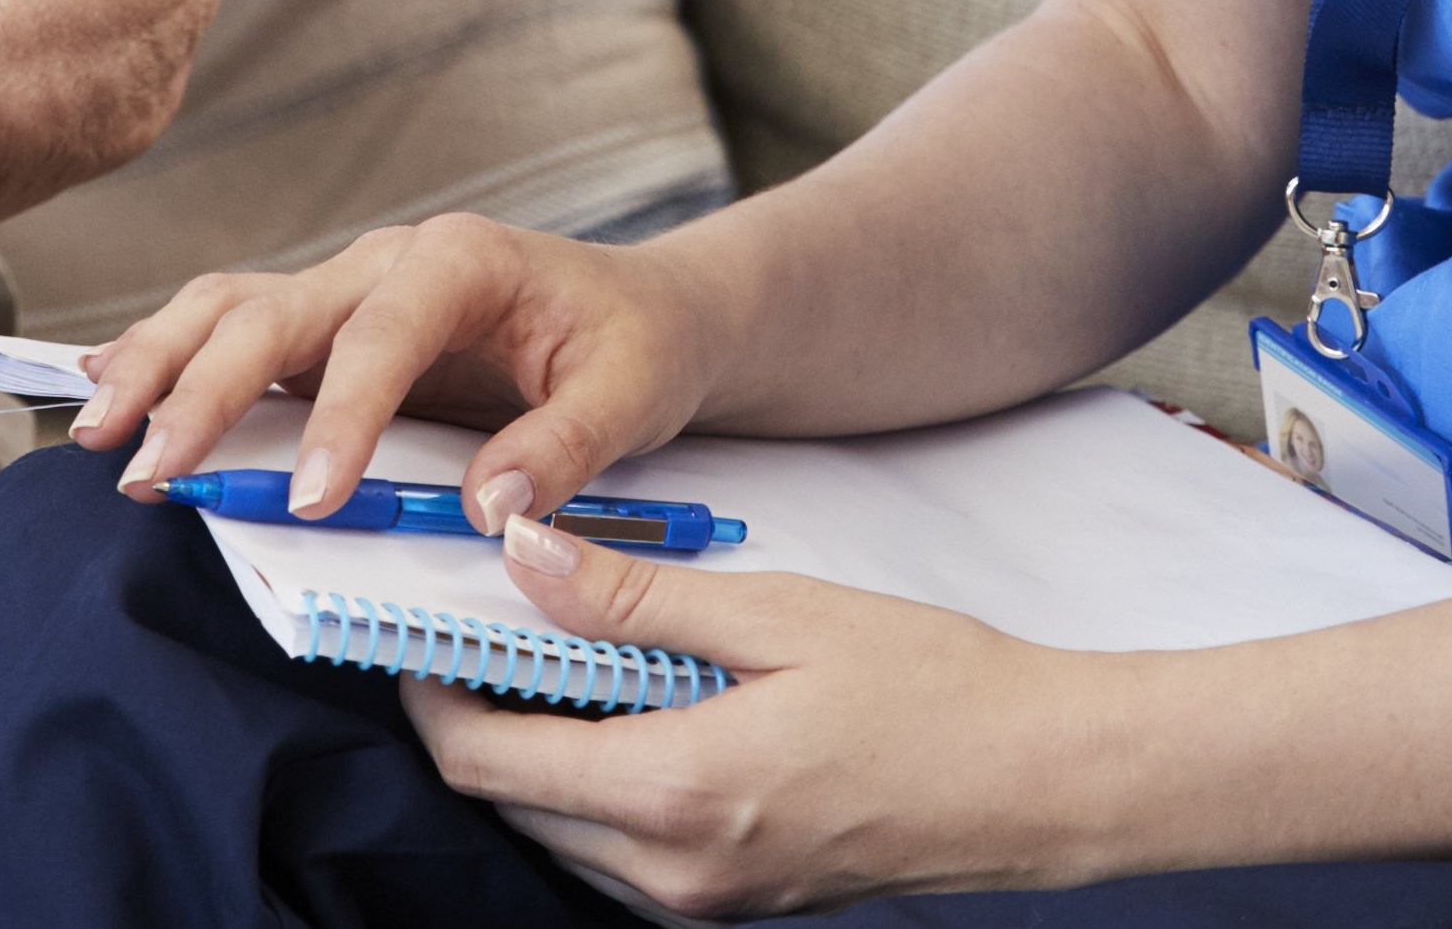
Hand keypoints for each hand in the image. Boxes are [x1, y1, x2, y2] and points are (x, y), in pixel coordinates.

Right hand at [79, 212, 731, 530]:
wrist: (643, 311)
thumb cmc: (635, 344)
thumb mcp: (630, 393)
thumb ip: (565, 448)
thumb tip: (493, 511)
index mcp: (461, 260)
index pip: (382, 332)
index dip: (340, 415)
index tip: (308, 499)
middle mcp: (387, 262)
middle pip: (274, 307)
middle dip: (204, 384)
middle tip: (150, 466)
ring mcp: (347, 291)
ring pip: (230, 305)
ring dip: (157, 361)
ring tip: (97, 430)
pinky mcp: (325, 330)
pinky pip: (232, 325)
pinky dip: (164, 351)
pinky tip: (99, 386)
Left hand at [411, 523, 1112, 916]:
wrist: (1033, 780)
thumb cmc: (926, 685)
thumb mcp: (777, 613)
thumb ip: (637, 599)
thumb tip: (523, 558)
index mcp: (676, 792)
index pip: (490, 762)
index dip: (433, 695)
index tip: (418, 627)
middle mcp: (674, 873)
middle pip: (513, 803)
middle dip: (479, 718)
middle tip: (487, 621)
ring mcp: (705, 904)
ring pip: (561, 834)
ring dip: (538, 751)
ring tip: (563, 651)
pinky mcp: (734, 905)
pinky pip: (621, 853)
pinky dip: (597, 783)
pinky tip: (633, 708)